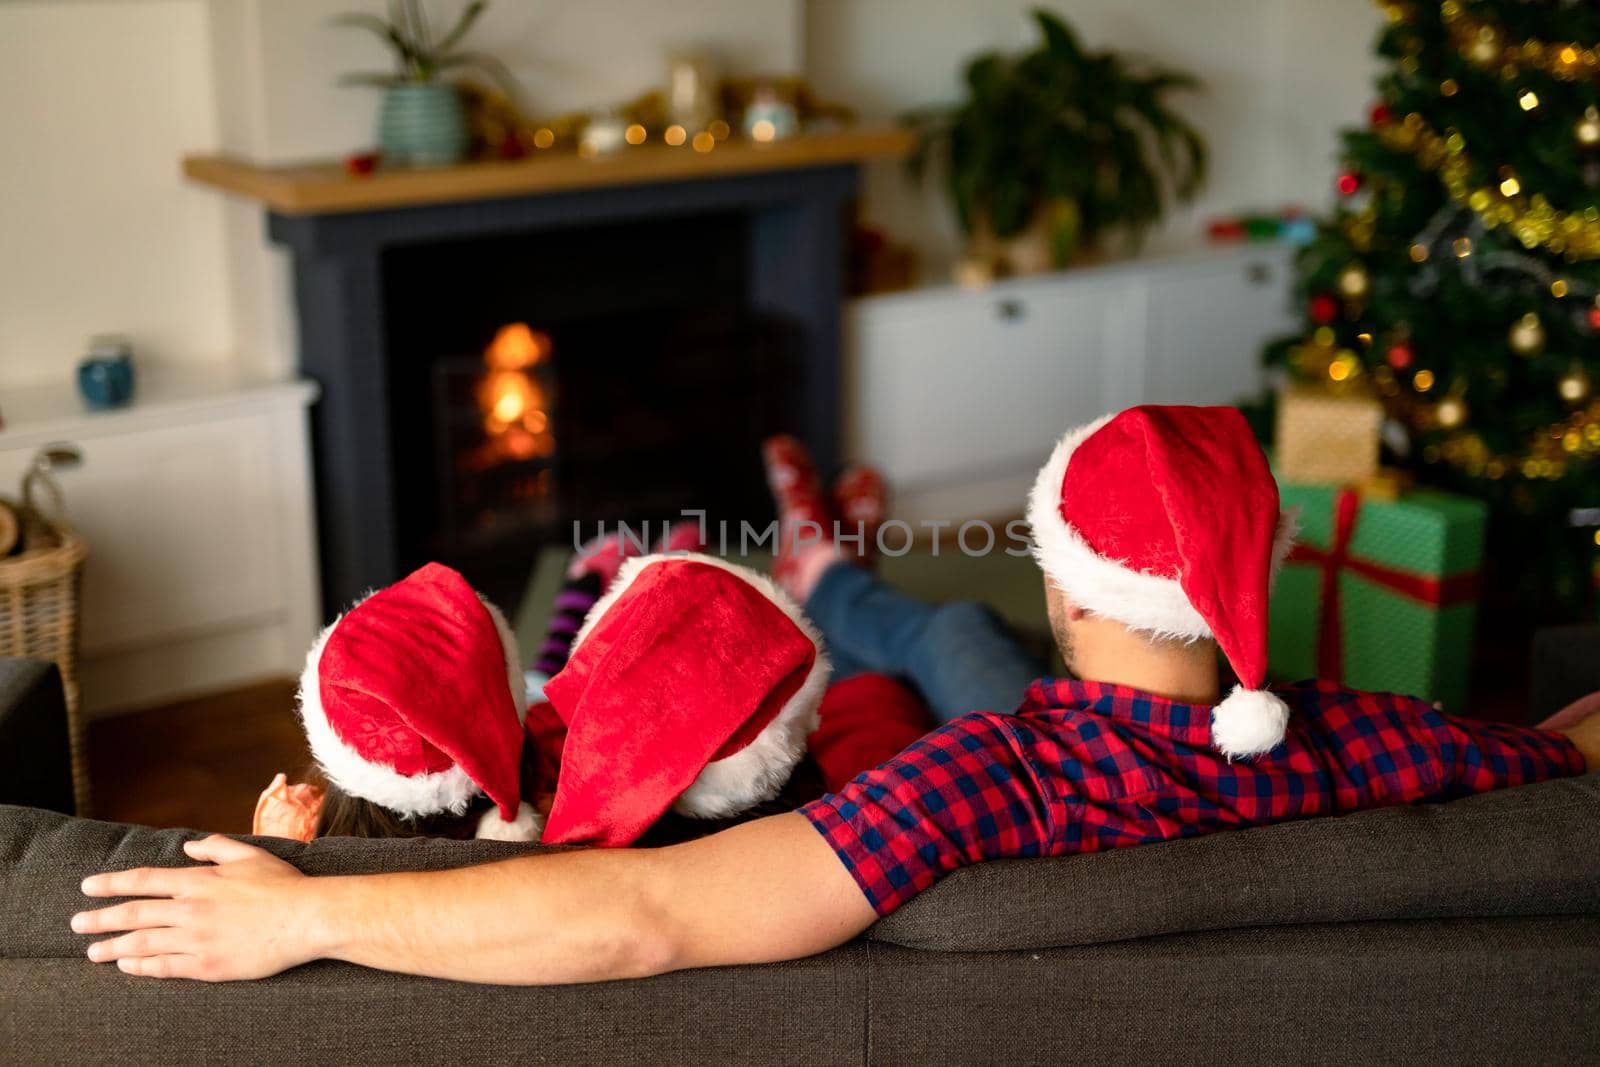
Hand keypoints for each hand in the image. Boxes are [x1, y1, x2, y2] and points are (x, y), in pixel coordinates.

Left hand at [72, 835, 318, 980]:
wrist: (306, 918)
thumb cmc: (282, 885)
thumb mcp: (249, 854)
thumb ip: (214, 847)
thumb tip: (187, 849)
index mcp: (199, 881)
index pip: (143, 881)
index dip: (112, 884)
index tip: (88, 888)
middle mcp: (191, 910)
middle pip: (134, 915)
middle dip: (100, 918)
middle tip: (76, 923)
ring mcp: (197, 940)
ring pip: (142, 944)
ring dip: (112, 947)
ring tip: (92, 951)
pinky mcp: (207, 965)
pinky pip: (164, 967)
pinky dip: (141, 967)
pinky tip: (127, 965)